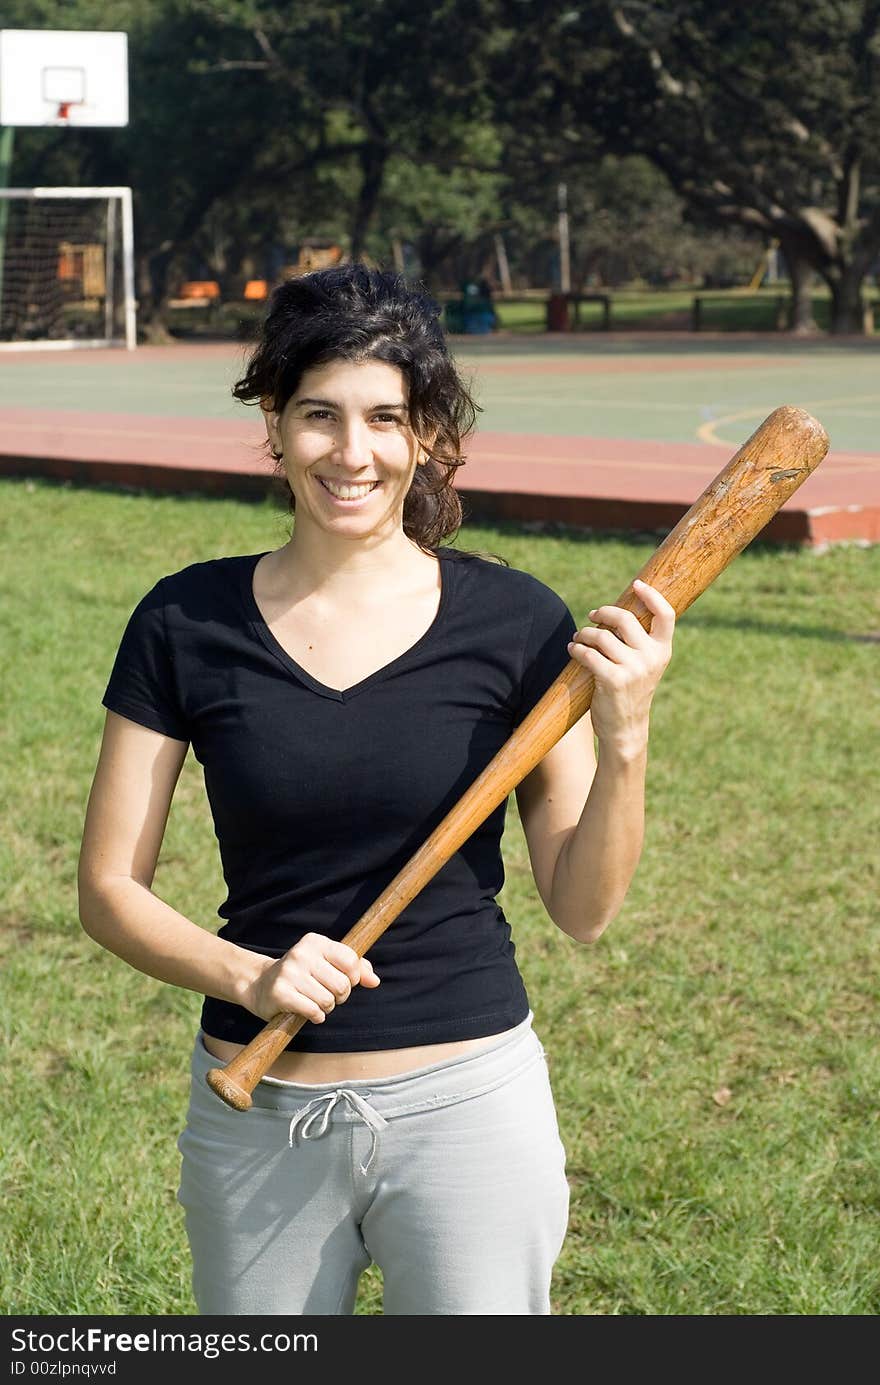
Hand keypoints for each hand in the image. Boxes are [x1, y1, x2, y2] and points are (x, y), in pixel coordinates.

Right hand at [244, 932, 379, 1023]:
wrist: (259, 984)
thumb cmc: (301, 975)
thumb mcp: (326, 964)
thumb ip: (355, 968)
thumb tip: (375, 981)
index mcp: (315, 942)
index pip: (351, 961)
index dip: (354, 978)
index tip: (344, 981)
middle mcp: (302, 954)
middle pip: (342, 985)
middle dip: (340, 997)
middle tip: (326, 995)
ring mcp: (289, 973)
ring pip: (328, 1001)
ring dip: (326, 1008)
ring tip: (314, 1002)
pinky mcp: (280, 993)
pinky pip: (313, 1011)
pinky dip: (315, 1016)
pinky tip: (307, 1011)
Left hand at [567, 579, 674, 755]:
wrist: (626, 729)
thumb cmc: (630, 692)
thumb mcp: (644, 665)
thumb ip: (639, 642)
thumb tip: (616, 612)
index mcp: (662, 651)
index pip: (666, 614)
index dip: (652, 596)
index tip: (637, 585)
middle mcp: (651, 658)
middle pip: (625, 619)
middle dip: (604, 613)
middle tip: (593, 615)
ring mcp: (634, 670)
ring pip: (602, 636)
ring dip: (584, 634)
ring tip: (578, 638)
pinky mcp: (613, 680)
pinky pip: (589, 654)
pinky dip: (577, 649)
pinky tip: (573, 649)